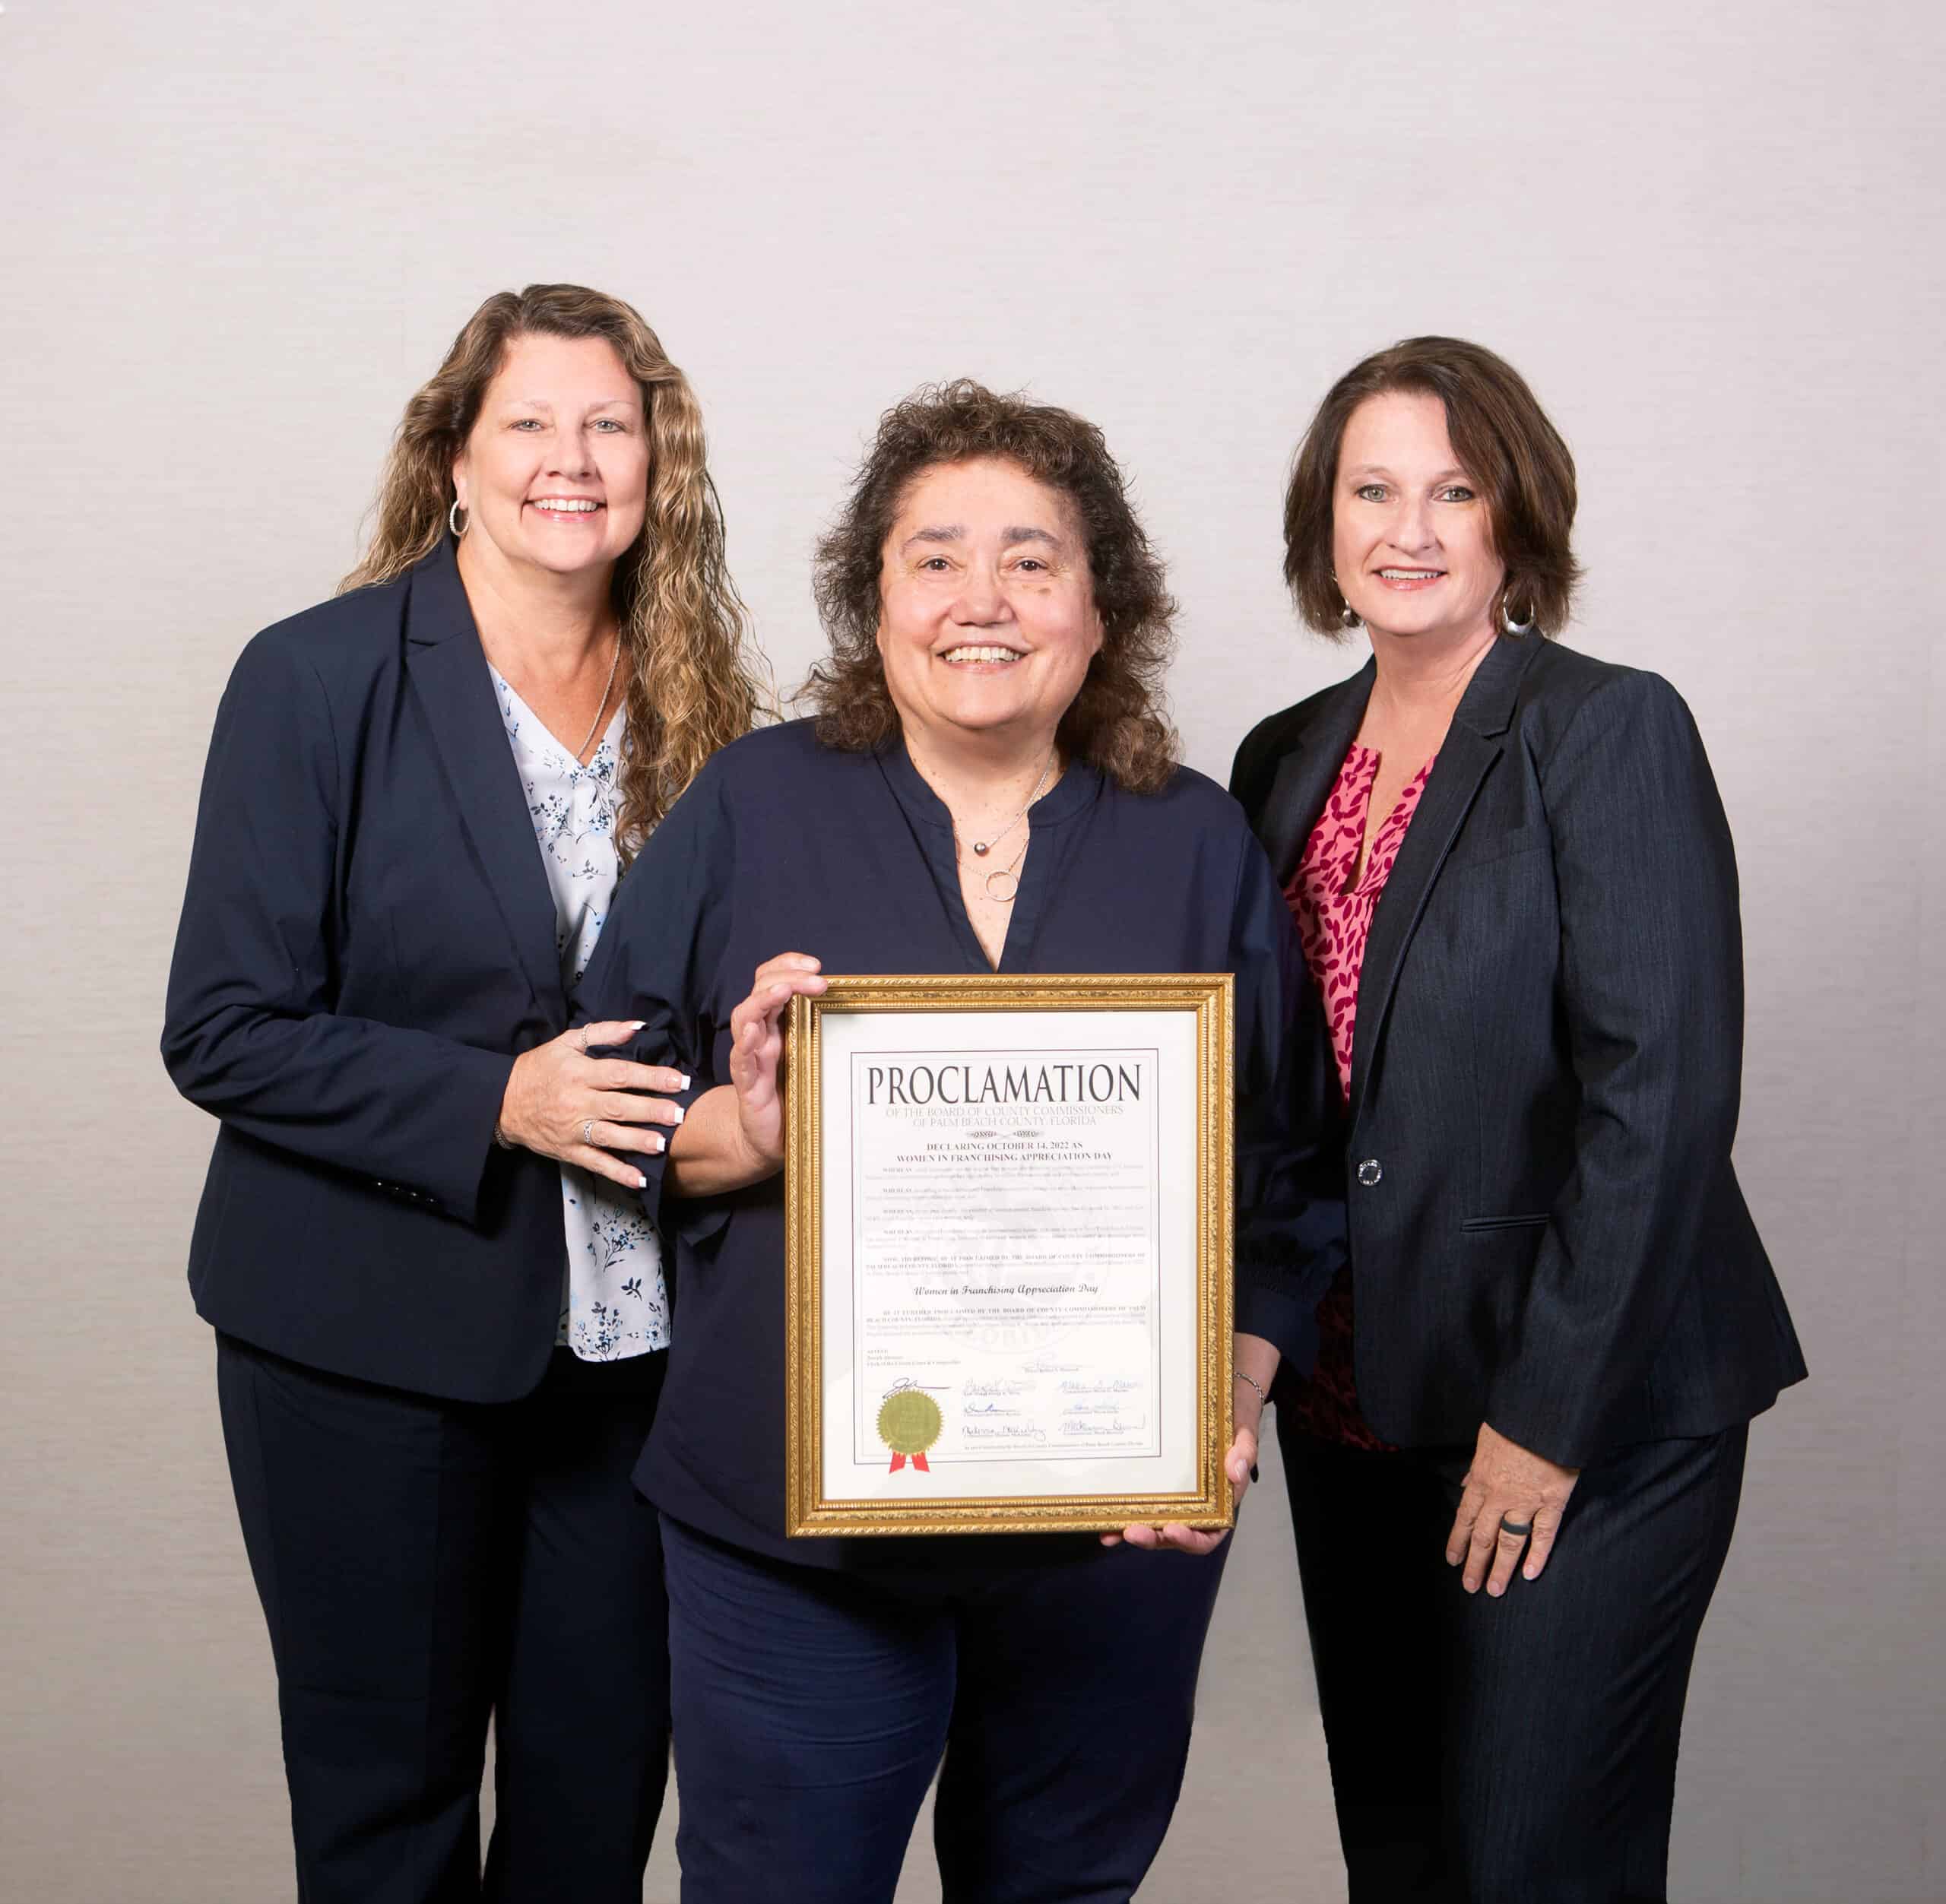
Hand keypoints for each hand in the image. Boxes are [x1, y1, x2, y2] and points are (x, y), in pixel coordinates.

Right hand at [497, 1019, 689, 1191]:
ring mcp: (573, 1130)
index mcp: (579, 1072)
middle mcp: (577, 1102)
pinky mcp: (569, 1151)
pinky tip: (640, 1180)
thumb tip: (638, 1026)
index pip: (620, 1074)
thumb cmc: (540, 1068)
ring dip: (636, 1142)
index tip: (679, 1080)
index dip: (651, 1077)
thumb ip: (604, 1032)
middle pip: (619, 1106)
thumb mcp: (567, 1042)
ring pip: (609, 1137)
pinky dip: (617, 1173)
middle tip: (679, 1114)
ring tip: (662, 1144)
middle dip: (651, 1111)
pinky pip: (595, 1164)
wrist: (502, 1101)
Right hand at [724, 954, 826, 1174]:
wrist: (767, 1139)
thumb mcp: (811, 1058)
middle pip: (760, 990)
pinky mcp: (747, 1083)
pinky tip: (754, 1032)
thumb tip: (860, 1013)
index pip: (772, 980)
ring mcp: (750, 1057)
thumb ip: (823, 1035)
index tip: (815, 964)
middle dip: (786, 977)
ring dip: (763, 999)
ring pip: (745, 1016)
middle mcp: (760, 1035)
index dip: (788, 965)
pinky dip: (745, 1042)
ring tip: (782, 990)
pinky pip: (740, 1058)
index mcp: (776, 1025)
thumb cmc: (791, 1095)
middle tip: (816, 978)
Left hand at [1102, 1333, 1276, 1556]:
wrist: (1218, 1403)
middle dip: (1153, 1538)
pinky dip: (1123, 1515)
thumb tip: (1235, 1473)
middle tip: (1132, 1532)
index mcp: (1219, 1505)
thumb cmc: (1233, 1424)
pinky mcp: (1156, 1486)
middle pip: (1174, 1536)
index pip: (1208, 1535)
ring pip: (1154, 1526)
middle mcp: (1195, 1508)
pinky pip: (1141, 1505)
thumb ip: (1244, 1453)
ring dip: (1132, 1532)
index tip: (1173, 1529)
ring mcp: (1174, 1499)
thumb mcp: (1244, 1435)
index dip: (1191, 1539)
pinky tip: (1105, 1518)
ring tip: (1110, 1534)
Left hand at [1445, 1421, 1579, 1595]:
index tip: (1452, 1561)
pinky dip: (1538, 1555)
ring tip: (1494, 1590)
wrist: (1545, 1415)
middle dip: (1475, 1563)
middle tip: (1470, 1586)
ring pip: (1510, 1542)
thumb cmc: (1514, 1423)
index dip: (1458, 1542)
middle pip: (1484, 1537)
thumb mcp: (1485, 1441)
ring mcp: (1527, 1502)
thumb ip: (1476, 1468)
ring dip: (1501, 1568)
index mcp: (1482, 1480)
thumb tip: (1466, 1484)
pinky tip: (1529, 1574)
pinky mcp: (1553, 1503)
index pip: (1465, 1518)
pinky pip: (1544, 1534)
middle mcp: (1500, 1497)